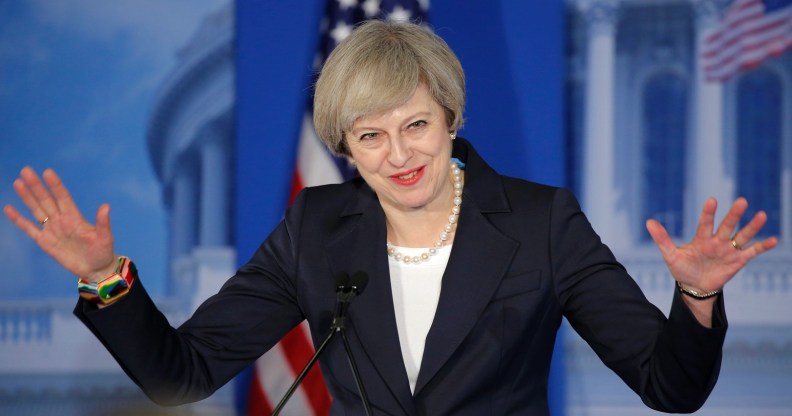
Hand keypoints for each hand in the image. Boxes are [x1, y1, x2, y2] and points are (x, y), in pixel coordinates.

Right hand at [3, 167, 116, 281]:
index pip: (63, 197)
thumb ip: (103, 222)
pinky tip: (9, 208)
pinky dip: (19, 219)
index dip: (55, 185)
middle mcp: (61, 220)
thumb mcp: (105, 237)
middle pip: (46, 200)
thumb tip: (106, 206)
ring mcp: (52, 230)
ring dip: (27, 197)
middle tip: (26, 170)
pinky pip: (29, 229)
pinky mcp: (45, 242)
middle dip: (36, 186)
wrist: (95, 269)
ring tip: (18, 182)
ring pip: (36, 210)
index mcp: (75, 217)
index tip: (47, 172)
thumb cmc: (103, 251)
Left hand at [646, 197, 777, 293]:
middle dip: (734, 215)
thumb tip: (648, 222)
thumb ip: (662, 239)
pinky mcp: (738, 261)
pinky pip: (752, 252)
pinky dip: (762, 246)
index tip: (712, 200)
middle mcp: (717, 241)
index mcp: (701, 238)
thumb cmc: (682, 269)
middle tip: (741, 201)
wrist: (695, 287)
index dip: (708, 213)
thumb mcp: (670, 255)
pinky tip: (773, 239)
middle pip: (727, 226)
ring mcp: (728, 250)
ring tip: (761, 215)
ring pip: (742, 236)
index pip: (705, 223)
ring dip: (752, 227)